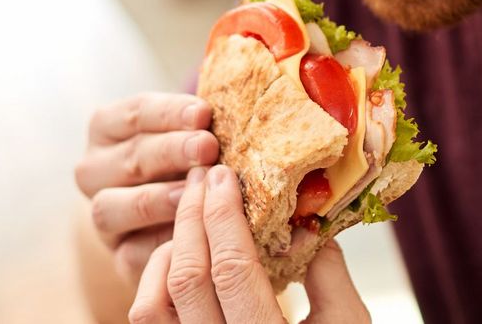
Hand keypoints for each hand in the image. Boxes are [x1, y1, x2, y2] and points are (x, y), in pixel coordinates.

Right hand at [76, 92, 219, 283]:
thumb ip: (198, 124)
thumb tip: (216, 114)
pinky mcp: (119, 255)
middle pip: (129, 158)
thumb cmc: (191, 157)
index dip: (169, 113)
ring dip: (155, 199)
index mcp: (107, 128)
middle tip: (208, 148)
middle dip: (170, 151)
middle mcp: (94, 171)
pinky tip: (190, 236)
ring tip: (193, 192)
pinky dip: (158, 243)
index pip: (135, 113)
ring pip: (111, 207)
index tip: (204, 113)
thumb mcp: (189, 132)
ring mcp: (103, 215)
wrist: (174, 210)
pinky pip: (130, 252)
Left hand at [129, 164, 370, 323]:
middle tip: (203, 178)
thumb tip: (308, 222)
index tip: (224, 176)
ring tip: (192, 221)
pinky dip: (158, 285)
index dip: (223, 216)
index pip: (231, 270)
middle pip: (185, 278)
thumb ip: (329, 274)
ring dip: (168, 252)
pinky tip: (182, 261)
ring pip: (151, 305)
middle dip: (192, 217)